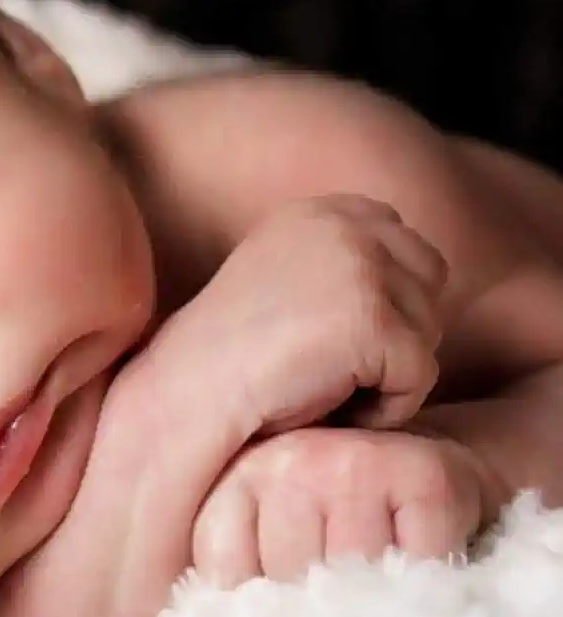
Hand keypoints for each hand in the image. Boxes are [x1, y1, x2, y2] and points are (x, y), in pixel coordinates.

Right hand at [0, 195, 451, 616]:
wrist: (187, 397)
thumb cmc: (230, 362)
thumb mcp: (287, 285)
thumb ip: (343, 265)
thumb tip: (421, 271)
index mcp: (326, 208)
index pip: (411, 256)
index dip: (379, 311)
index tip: (317, 340)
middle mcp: (349, 223)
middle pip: (430, 289)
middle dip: (391, 337)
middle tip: (318, 364)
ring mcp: (364, 268)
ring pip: (428, 336)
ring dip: (383, 375)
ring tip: (315, 381)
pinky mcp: (377, 320)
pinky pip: (419, 379)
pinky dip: (380, 408)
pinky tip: (322, 402)